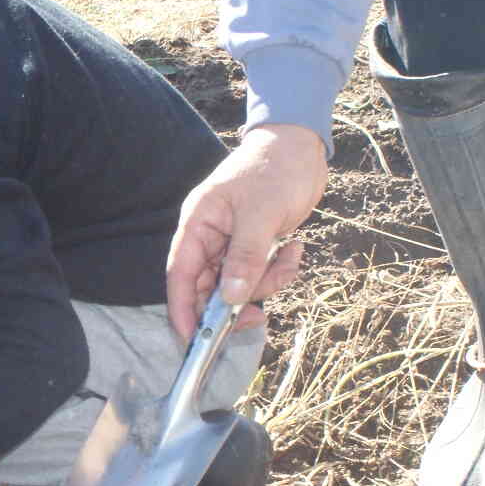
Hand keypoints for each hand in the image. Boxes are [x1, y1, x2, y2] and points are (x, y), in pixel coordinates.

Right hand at [165, 123, 323, 341]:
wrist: (304, 147)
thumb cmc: (275, 168)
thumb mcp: (261, 214)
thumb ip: (245, 257)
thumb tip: (230, 298)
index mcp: (198, 222)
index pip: (180, 273)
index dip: (183, 307)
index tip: (191, 338)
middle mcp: (210, 235)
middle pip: (210, 286)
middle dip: (234, 302)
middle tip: (257, 318)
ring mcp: (232, 242)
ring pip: (239, 283)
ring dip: (266, 282)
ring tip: (290, 258)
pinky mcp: (255, 245)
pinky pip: (261, 273)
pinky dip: (280, 270)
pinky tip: (296, 247)